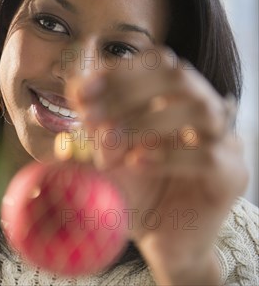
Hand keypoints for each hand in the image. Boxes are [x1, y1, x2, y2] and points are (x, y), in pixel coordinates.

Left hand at [68, 47, 247, 284]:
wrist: (158, 242)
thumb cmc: (132, 191)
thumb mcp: (102, 154)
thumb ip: (92, 125)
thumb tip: (76, 93)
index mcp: (175, 100)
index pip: (156, 63)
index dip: (117, 72)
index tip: (81, 94)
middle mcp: (203, 113)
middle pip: (179, 75)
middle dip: (128, 92)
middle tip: (92, 120)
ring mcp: (223, 143)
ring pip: (198, 108)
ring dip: (145, 122)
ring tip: (110, 144)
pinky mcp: (230, 177)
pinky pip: (208, 156)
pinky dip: (167, 155)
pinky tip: (137, 163)